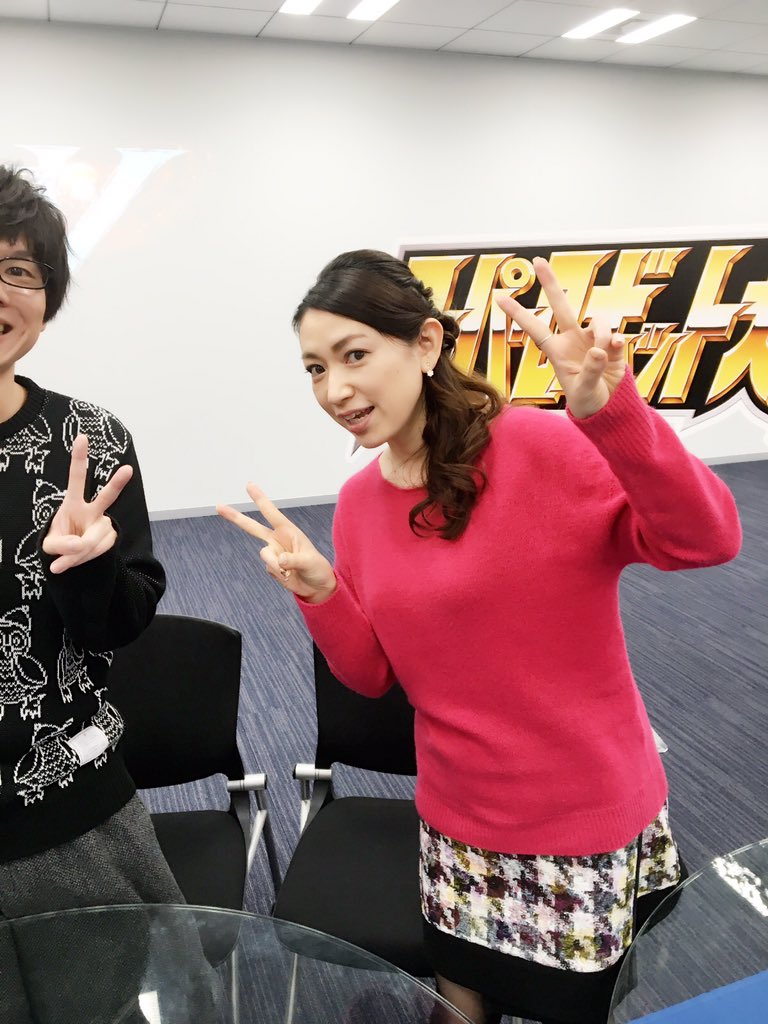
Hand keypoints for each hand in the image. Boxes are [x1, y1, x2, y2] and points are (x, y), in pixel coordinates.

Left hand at [42, 434, 132, 573]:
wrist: (73, 556)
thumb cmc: (59, 542)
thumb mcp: (50, 544)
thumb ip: (60, 545)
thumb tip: (78, 545)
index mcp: (73, 503)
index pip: (76, 479)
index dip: (79, 459)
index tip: (82, 438)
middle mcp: (92, 511)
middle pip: (106, 497)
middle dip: (117, 483)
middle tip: (128, 469)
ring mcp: (104, 524)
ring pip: (93, 539)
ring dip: (77, 553)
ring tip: (67, 558)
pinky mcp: (111, 538)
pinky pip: (98, 551)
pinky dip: (85, 559)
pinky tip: (80, 558)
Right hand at [217, 485, 336, 603]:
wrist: (316, 586)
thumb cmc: (316, 568)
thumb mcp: (309, 562)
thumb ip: (293, 560)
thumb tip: (279, 559)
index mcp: (288, 531)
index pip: (271, 513)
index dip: (260, 498)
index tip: (249, 484)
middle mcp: (277, 540)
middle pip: (252, 527)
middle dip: (235, 516)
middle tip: (218, 506)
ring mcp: (273, 553)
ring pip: (265, 555)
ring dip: (277, 565)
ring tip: (291, 571)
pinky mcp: (271, 566)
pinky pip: (269, 569)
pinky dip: (279, 574)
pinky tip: (289, 576)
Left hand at [496, 256, 626, 418]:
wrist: (609, 408)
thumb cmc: (588, 402)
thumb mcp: (585, 392)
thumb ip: (591, 371)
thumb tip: (599, 349)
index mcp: (557, 351)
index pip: (535, 327)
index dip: (518, 313)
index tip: (498, 297)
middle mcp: (573, 339)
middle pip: (561, 305)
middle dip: (550, 283)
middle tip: (538, 260)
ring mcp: (593, 338)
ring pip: (599, 319)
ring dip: (603, 333)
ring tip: (603, 356)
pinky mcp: (612, 342)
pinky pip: (616, 333)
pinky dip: (617, 341)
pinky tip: (616, 350)